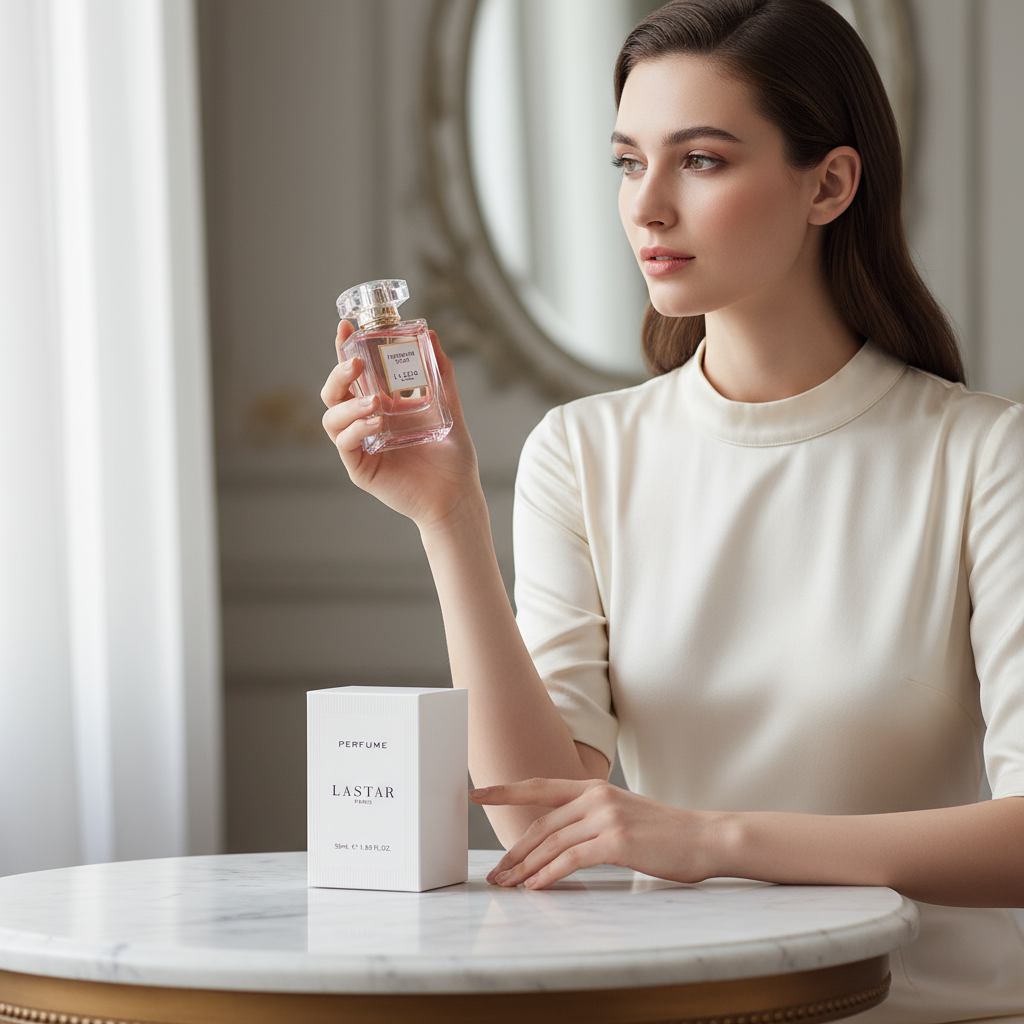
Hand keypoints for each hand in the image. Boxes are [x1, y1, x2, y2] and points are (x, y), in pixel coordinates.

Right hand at [321, 321, 482, 528]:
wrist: (457, 495)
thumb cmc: (452, 457)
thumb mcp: (449, 407)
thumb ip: (440, 374)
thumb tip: (432, 336)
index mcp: (381, 405)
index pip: (355, 374)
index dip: (345, 349)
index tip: (346, 327)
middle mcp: (365, 423)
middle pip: (333, 392)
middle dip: (338, 374)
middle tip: (355, 363)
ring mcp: (360, 446)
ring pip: (332, 418)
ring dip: (348, 405)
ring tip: (374, 402)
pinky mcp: (361, 469)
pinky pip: (345, 445)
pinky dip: (355, 430)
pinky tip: (376, 423)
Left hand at [472, 778, 719, 889]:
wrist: (705, 837)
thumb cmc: (664, 833)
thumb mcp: (622, 813)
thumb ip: (589, 818)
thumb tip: (555, 840)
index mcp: (593, 788)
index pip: (539, 787)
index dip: (505, 790)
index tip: (476, 793)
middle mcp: (595, 797)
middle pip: (540, 825)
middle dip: (513, 851)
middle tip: (495, 873)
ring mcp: (606, 817)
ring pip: (552, 844)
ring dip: (525, 868)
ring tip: (508, 885)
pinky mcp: (616, 841)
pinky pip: (571, 860)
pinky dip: (549, 874)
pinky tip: (536, 886)